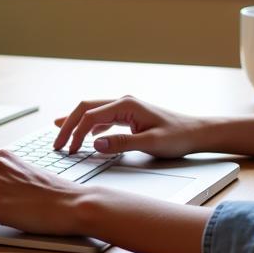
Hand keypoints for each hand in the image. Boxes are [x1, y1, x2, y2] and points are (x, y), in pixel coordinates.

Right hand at [53, 96, 202, 157]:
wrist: (196, 132)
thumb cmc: (178, 136)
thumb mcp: (150, 143)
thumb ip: (122, 143)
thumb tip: (95, 144)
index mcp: (126, 105)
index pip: (90, 116)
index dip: (75, 133)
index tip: (67, 150)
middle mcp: (123, 102)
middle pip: (86, 109)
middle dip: (69, 125)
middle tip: (56, 144)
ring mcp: (126, 108)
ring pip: (92, 112)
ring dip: (76, 125)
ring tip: (62, 139)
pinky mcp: (129, 115)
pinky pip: (102, 118)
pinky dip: (89, 126)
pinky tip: (83, 135)